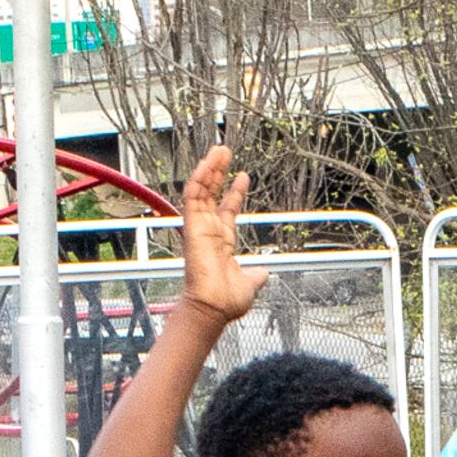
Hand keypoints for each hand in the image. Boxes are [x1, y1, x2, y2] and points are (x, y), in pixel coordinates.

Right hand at [173, 145, 263, 328]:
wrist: (215, 307)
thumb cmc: (228, 300)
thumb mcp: (250, 284)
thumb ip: (256, 276)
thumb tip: (264, 272)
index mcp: (222, 241)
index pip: (228, 210)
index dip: (235, 193)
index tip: (243, 176)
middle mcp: (210, 231)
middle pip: (213, 194)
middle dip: (219, 173)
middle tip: (226, 152)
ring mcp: (199, 227)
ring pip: (201, 190)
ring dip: (210, 169)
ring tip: (220, 149)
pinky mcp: (191, 226)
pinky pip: (193, 196)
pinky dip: (199, 178)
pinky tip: (208, 162)